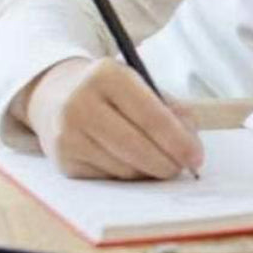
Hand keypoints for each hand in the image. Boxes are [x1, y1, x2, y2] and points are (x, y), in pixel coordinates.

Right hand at [22, 57, 203, 179]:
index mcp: (106, 75)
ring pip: (122, 167)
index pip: (150, 114)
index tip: (197, 157)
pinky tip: (133, 165)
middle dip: (167, 162)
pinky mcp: (62, 160)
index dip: (177, 140)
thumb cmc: (109, 91)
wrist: (55, 95)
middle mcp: (81, 103)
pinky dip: (127, 175)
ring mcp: (67, 133)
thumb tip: (190, 138)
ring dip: (149, 172)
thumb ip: (168, 107)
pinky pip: (107, 178)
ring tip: (162, 164)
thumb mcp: (138, 84)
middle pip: (135, 145)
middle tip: (184, 169)